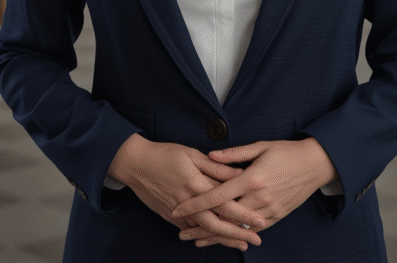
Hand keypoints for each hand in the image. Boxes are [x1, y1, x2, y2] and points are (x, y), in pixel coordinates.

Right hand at [107, 134, 263, 250]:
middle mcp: (189, 202)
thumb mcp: (192, 154)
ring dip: (224, 238)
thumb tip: (239, 172)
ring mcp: (179, 212)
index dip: (244, 213)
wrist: (136, 165)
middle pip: (218, 223)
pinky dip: (205, 236)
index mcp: (196, 183)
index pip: (225, 203)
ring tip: (241, 243)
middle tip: (257, 239)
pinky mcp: (171, 217)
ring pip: (205, 230)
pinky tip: (216, 239)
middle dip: (239, 233)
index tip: (260, 219)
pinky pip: (191, 230)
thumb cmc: (166, 154)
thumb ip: (216, 167)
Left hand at [171, 138, 337, 247]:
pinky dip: (236, 235)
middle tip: (181, 232)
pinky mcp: (276, 217)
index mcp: (252, 178)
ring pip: (237, 228)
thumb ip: (233, 154)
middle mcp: (259, 198)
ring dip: (216, 235)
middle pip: (224, 217)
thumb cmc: (286, 151)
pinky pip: (252, 230)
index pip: (218, 195)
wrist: (315, 164)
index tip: (179, 208)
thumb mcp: (260, 146)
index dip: (196, 204)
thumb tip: (210, 156)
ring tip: (195, 239)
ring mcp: (269, 210)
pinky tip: (223, 238)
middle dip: (201, 226)